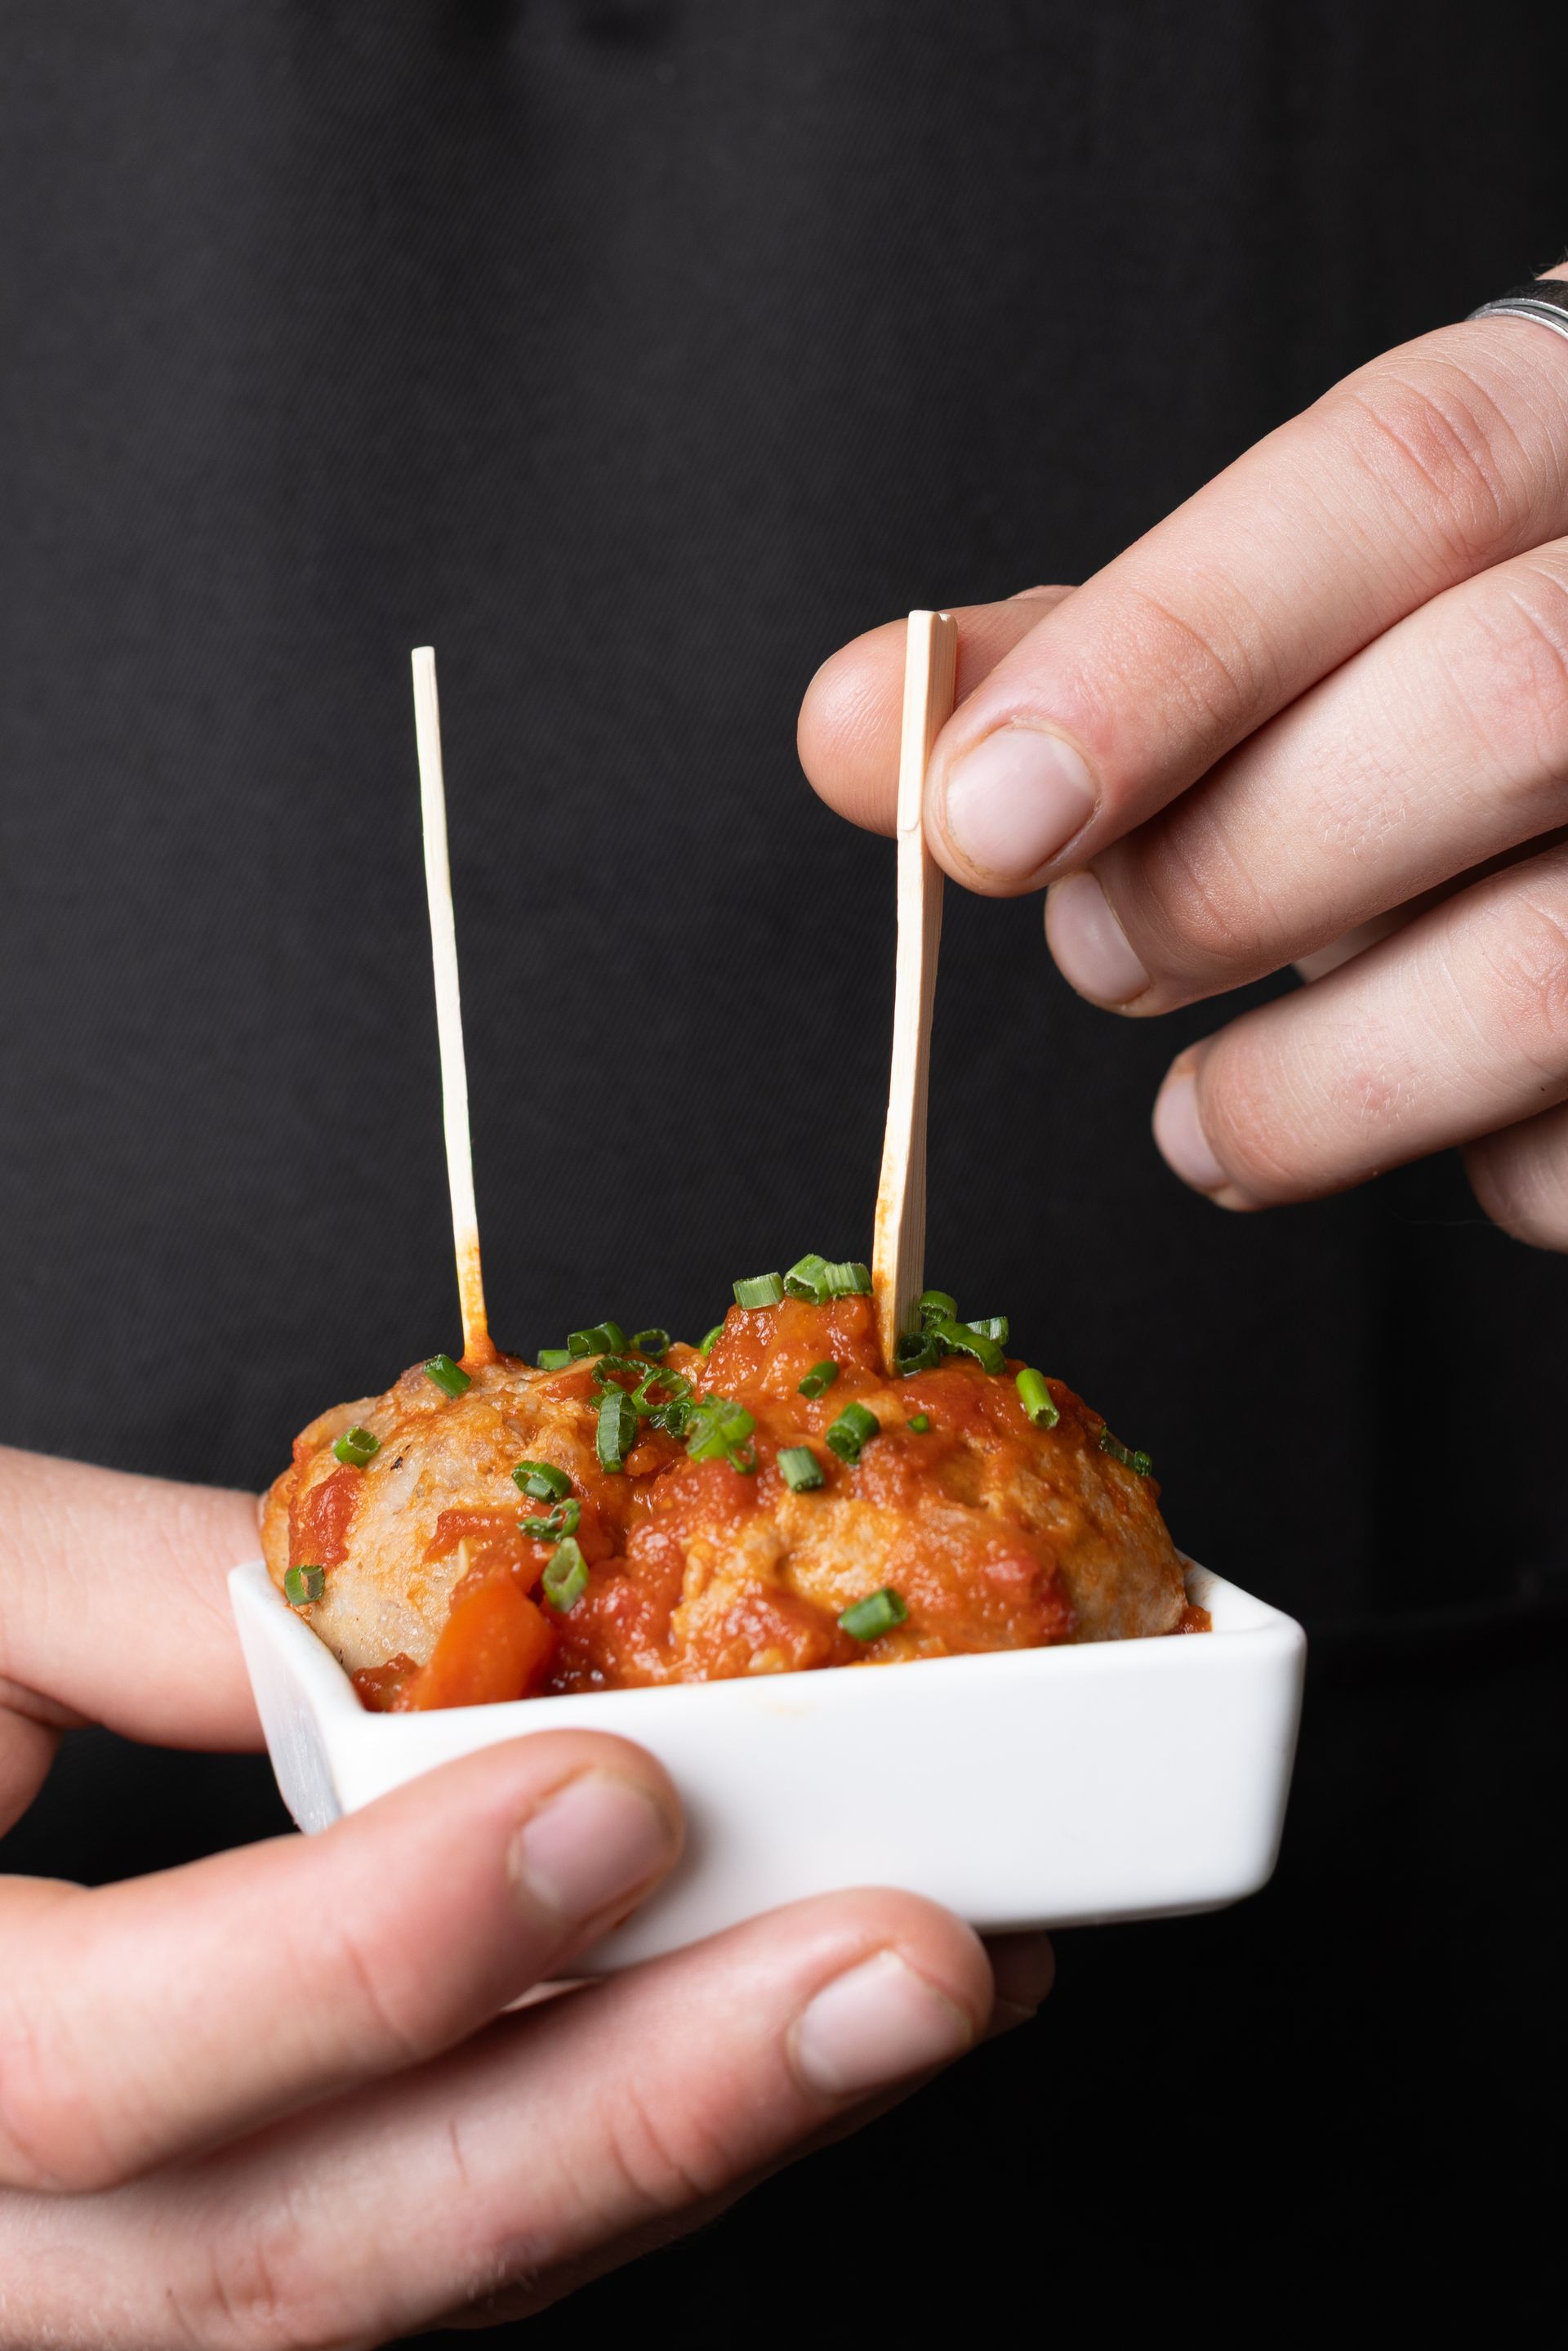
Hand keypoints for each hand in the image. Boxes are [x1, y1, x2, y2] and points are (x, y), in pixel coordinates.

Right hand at [0, 1448, 1049, 2342]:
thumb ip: (155, 1594)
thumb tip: (425, 1603)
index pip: (100, 2066)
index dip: (371, 1947)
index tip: (620, 1788)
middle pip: (296, 2260)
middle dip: (638, 2116)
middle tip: (920, 1961)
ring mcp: (64, 2298)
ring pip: (376, 2298)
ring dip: (673, 2150)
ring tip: (908, 1990)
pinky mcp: (166, 2276)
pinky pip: (395, 2266)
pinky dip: (598, 2158)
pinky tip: (763, 2034)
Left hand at [800, 267, 1567, 1247]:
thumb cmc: (1452, 671)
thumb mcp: (1299, 623)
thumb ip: (1090, 661)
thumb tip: (857, 726)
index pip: (1400, 481)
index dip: (1166, 656)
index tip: (983, 814)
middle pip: (1493, 708)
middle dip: (1231, 876)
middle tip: (1101, 953)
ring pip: (1549, 967)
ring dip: (1314, 1090)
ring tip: (1204, 1121)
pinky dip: (1468, 1162)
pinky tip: (1422, 1116)